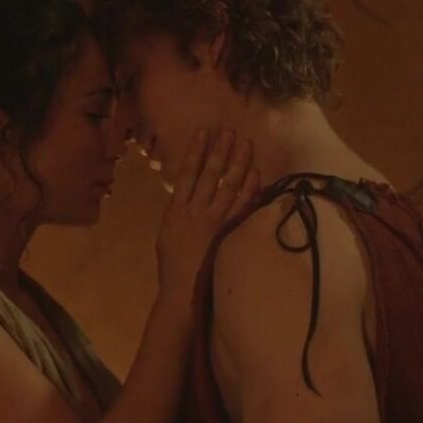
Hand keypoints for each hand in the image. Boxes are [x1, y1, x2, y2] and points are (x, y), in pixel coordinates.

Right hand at [156, 129, 259, 297]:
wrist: (183, 291)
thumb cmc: (172, 264)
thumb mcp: (165, 233)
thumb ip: (176, 212)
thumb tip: (184, 194)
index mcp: (175, 211)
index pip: (186, 173)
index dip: (196, 151)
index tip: (203, 133)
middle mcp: (195, 212)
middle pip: (209, 174)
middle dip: (220, 151)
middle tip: (230, 132)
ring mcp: (213, 222)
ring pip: (227, 187)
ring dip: (238, 164)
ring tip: (246, 145)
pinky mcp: (228, 233)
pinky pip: (241, 207)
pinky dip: (250, 190)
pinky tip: (257, 175)